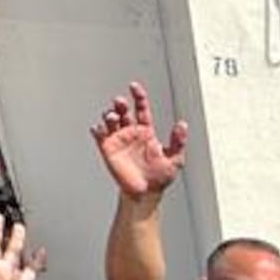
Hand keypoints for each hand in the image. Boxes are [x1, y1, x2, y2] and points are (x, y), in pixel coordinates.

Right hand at [91, 82, 186, 200]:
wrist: (146, 193)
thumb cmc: (160, 177)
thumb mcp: (174, 159)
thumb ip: (178, 142)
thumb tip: (182, 124)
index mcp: (146, 131)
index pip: (141, 109)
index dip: (138, 97)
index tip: (134, 86)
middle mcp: (131, 133)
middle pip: (124, 112)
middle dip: (121, 104)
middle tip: (120, 102)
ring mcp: (119, 140)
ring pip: (111, 121)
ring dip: (110, 115)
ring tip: (113, 116)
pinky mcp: (108, 150)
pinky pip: (100, 136)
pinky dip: (97, 130)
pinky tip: (99, 127)